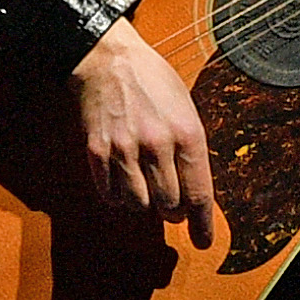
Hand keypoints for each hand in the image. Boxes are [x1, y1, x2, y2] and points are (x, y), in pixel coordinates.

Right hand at [73, 20, 218, 249]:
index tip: (202, 242)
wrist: (106, 58)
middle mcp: (158, 145)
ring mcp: (125, 149)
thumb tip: (194, 191)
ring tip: (144, 188)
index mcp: (187, 133)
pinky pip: (110, 195)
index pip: (199, 194)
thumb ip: (191, 149)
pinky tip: (122, 182)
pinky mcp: (97, 151)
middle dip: (172, 210)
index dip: (202, 225)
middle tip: (170, 202)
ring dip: (144, 204)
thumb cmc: (151, 81)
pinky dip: (118, 196)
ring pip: (139, 205)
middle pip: (169, 206)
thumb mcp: (186, 108)